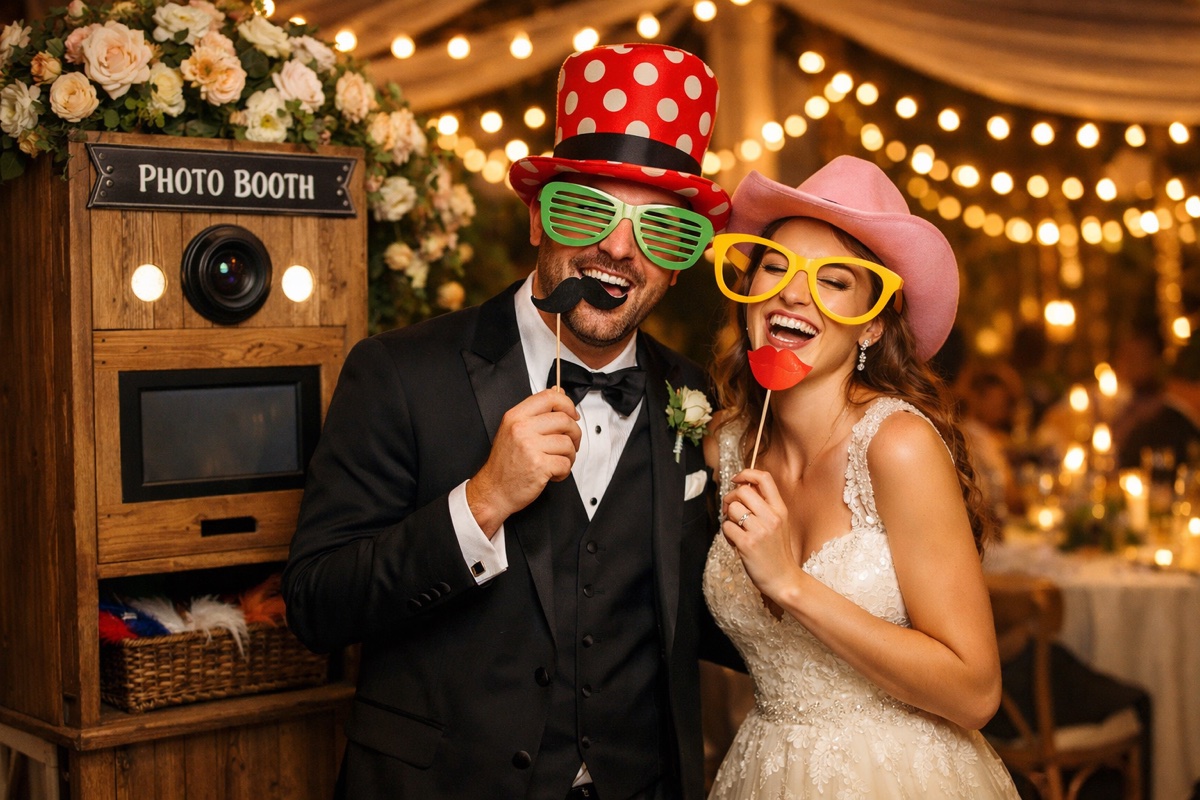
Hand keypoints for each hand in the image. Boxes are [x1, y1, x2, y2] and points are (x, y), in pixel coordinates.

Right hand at [466, 389, 581, 535]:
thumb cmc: (504, 463)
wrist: (494, 490)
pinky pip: (565, 463)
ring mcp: (530, 447)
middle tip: (570, 444)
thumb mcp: (513, 430)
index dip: (567, 404)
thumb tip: (559, 394)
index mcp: (515, 416)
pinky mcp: (539, 466)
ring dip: (569, 456)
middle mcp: (521, 429)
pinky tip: (553, 473)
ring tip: (557, 461)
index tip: (572, 414)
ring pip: (567, 443)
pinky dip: (564, 471)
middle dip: (574, 433)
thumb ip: (535, 413)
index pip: (549, 397)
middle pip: (564, 420)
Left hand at [721, 469, 799, 599]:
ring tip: (736, 531)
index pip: (764, 478)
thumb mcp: (779, 524)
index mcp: (780, 509)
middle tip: (730, 511)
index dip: (746, 473)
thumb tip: (743, 488)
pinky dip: (727, 534)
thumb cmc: (777, 552)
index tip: (736, 480)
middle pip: (742, 490)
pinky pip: (727, 527)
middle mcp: (772, 517)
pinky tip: (736, 542)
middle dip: (730, 498)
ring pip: (732, 509)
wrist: (783, 579)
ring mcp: (760, 530)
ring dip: (728, 518)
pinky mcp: (747, 544)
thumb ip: (765, 506)